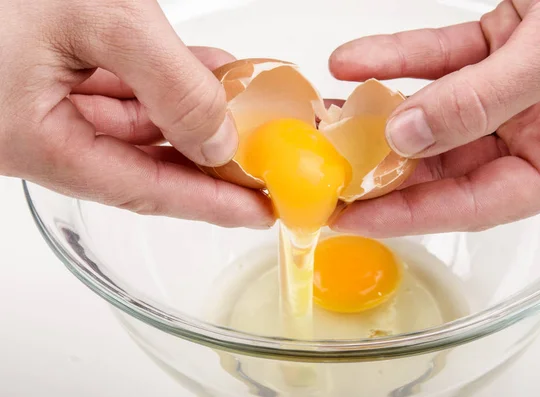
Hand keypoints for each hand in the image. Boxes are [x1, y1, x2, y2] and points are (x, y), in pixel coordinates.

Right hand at [0, 0, 272, 227]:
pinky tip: (201, 70)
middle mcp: (38, 135)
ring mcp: (39, 105)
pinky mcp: (42, 75)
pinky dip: (161, 83)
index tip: (259, 213)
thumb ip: (168, 83)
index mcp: (39, 144)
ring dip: (190, 115)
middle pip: (143, 162)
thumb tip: (219, 140)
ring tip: (244, 109)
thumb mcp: (95, 20)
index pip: (146, 190)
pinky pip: (116, 90)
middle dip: (207, 160)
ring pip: (133, 125)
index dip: (210, 205)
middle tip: (262, 162)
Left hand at [328, 0, 539, 236]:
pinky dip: (398, 58)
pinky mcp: (501, 46)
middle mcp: (537, 131)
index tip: (351, 220)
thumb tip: (407, 136)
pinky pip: (440, 57)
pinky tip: (353, 63)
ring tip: (328, 116)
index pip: (472, 205)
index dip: (408, 215)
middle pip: (443, 161)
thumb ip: (483, 100)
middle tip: (326, 170)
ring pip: (434, 108)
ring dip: (379, 110)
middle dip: (381, 165)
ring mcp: (514, 90)